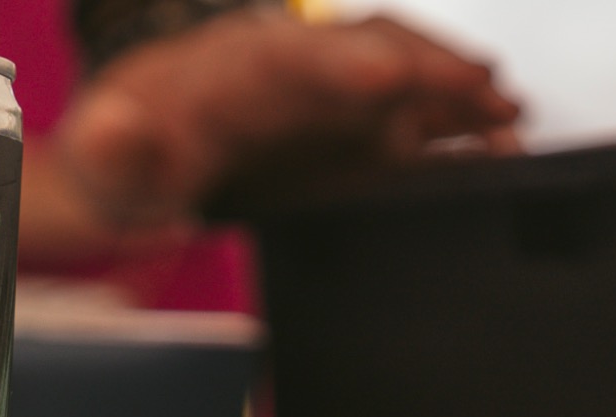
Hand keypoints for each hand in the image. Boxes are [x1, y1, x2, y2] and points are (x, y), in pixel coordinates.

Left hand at [55, 11, 520, 223]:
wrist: (139, 168)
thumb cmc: (123, 157)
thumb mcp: (106, 161)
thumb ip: (113, 147)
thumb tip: (115, 132)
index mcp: (229, 70)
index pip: (290, 58)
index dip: (340, 64)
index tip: (386, 76)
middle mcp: (294, 71)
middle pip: (369, 50)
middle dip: (428, 68)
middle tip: (485, 94)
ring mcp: (329, 101)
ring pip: (405, 77)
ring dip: (458, 93)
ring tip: (509, 118)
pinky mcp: (352, 137)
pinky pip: (414, 124)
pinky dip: (456, 133)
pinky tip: (497, 148)